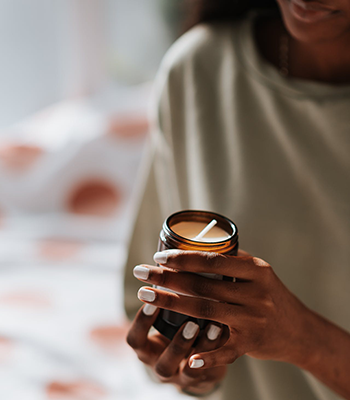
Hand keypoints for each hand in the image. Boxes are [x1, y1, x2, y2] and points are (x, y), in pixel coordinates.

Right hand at [126, 304, 226, 394]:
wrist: (194, 362)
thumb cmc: (176, 329)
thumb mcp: (165, 319)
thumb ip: (167, 297)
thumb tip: (173, 256)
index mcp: (148, 348)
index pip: (136, 339)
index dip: (142, 322)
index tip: (152, 298)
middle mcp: (161, 364)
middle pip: (163, 360)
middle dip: (175, 340)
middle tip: (190, 321)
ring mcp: (182, 375)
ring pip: (187, 372)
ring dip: (203, 349)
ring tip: (215, 326)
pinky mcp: (203, 378)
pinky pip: (210, 372)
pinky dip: (217, 358)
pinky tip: (225, 335)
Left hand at [133, 250, 312, 370]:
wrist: (299, 329)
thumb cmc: (271, 294)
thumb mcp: (259, 273)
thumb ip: (232, 262)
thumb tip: (197, 247)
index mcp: (257, 270)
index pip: (213, 261)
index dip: (183, 258)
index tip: (159, 256)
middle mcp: (256, 293)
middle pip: (203, 285)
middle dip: (167, 278)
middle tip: (141, 272)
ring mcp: (254, 319)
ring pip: (205, 311)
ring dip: (171, 303)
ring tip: (146, 295)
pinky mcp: (251, 344)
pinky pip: (224, 350)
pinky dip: (205, 356)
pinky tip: (186, 359)